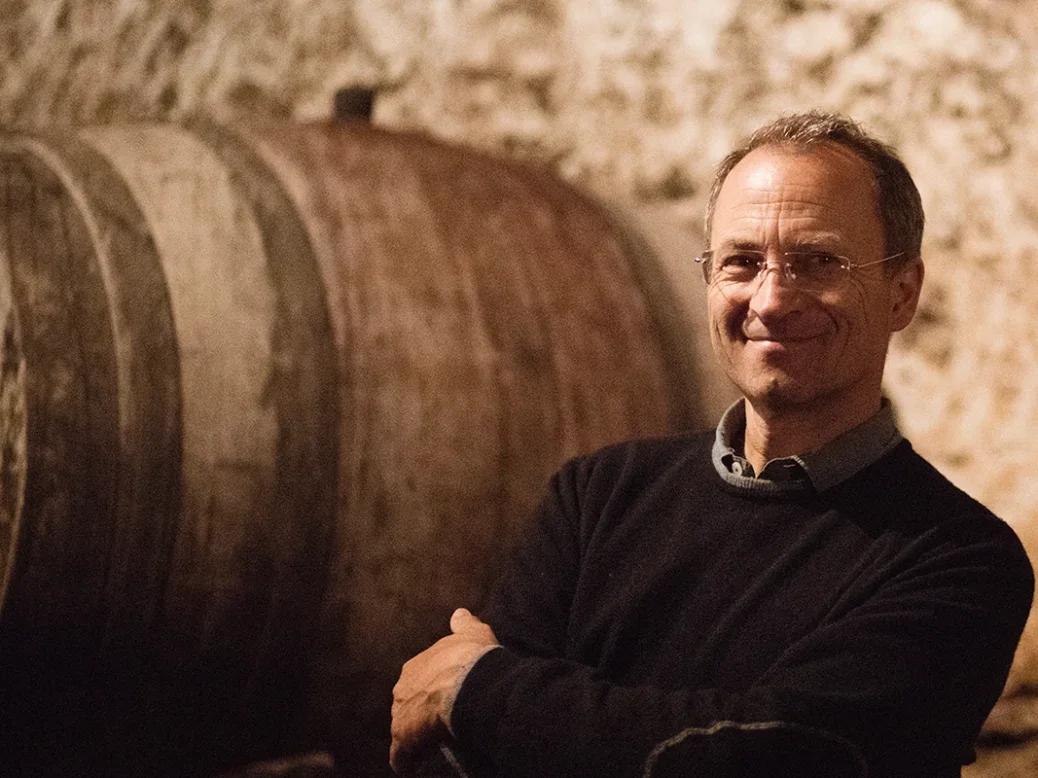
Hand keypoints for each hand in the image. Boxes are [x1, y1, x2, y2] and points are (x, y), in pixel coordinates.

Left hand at [390, 608, 498, 772]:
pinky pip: (400, 755)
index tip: (445, 698)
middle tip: (440, 722)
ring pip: (403, 729)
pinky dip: (407, 761)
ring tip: (433, 745)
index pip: (418, 681)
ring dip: (414, 737)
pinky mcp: (402, 738)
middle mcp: (401, 688)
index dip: (432, 691)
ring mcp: (400, 713)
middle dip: (419, 714)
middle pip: (407, 704)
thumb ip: (464, 624)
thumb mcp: (473, 632)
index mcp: (415, 666)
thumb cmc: (472, 657)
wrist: (470, 682)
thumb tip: (460, 613)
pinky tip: (415, 765)